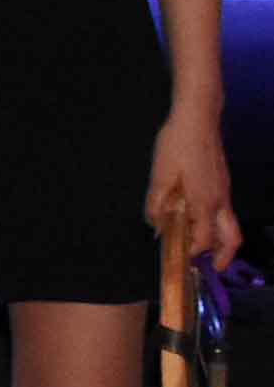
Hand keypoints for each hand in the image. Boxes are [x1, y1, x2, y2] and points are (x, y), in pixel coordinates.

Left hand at [151, 108, 244, 273]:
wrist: (198, 118)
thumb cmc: (177, 145)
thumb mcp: (159, 176)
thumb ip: (157, 204)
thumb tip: (155, 225)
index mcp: (205, 202)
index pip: (204, 240)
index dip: (192, 252)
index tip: (178, 258)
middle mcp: (220, 200)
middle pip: (231, 238)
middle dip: (224, 257)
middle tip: (212, 268)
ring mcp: (224, 191)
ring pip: (231, 225)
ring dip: (221, 242)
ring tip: (205, 250)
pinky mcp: (222, 183)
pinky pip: (225, 212)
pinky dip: (217, 225)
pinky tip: (199, 222)